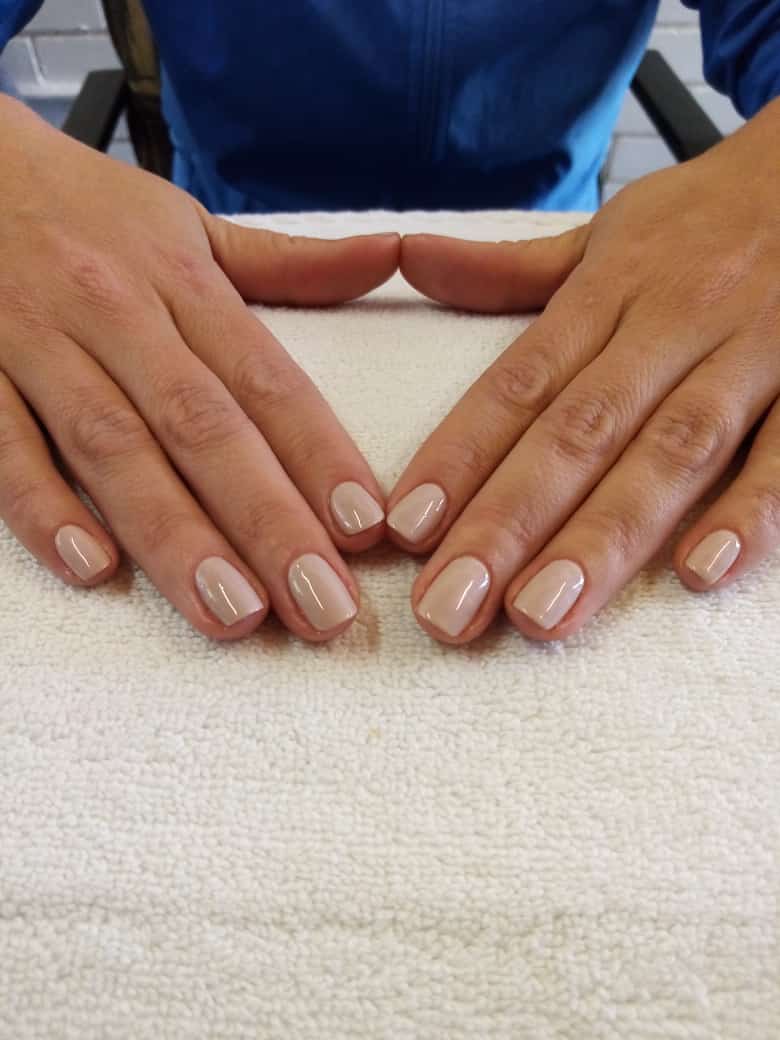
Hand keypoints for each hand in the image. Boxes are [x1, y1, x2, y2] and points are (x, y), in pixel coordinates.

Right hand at [0, 96, 398, 640]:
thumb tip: (389, 256)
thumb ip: (291, 261)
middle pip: (201, 426)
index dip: (319, 454)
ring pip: (112, 447)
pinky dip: (44, 507)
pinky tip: (94, 569)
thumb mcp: (191, 224)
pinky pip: (4, 446)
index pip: (265, 379)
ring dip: (174, 535)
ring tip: (232, 613)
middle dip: (266, 521)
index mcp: (182, 281)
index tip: (366, 527)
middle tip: (320, 606)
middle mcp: (116, 314)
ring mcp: (36, 345)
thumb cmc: (86, 210)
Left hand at [389, 97, 779, 643]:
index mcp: (609, 289)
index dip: (459, 456)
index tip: (406, 529)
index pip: (520, 382)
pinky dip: (752, 508)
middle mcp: (673, 321)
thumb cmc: (709, 219)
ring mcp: (753, 352)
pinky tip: (701, 572)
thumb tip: (410, 258)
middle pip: (580, 431)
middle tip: (450, 607)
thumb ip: (509, 267)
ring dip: (605, 536)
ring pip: (672, 451)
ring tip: (541, 613)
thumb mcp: (607, 230)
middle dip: (509, 523)